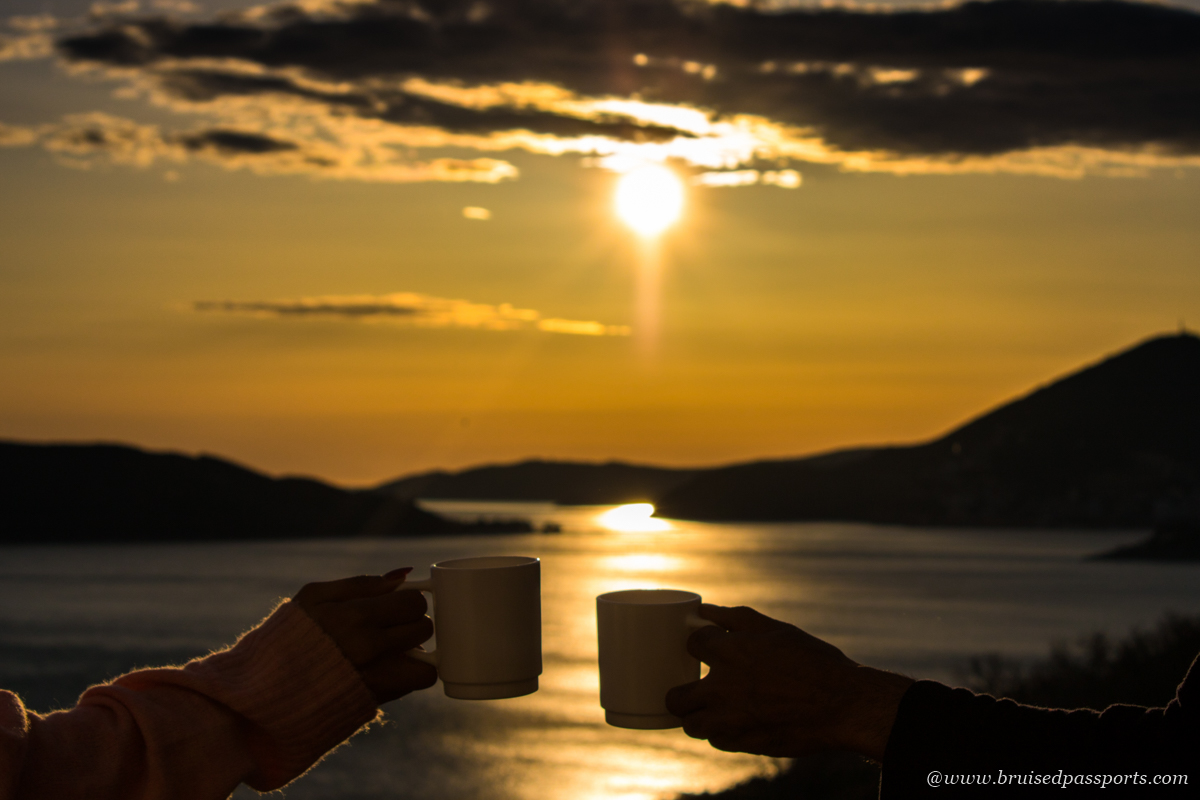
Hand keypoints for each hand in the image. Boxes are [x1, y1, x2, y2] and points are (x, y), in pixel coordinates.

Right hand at [293, 569, 437, 703]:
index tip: (394, 605)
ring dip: (416, 651)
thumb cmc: (288, 638)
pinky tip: (390, 668)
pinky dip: (412, 674)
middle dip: (411, 623)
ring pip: (428, 658)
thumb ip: (361, 583)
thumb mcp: (313, 597)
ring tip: (392, 649)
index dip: (406, 601)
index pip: (413, 601)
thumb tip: (402, 576)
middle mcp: (370, 647)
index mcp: (354, 616)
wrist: (267, 693)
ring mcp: (377, 675)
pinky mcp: (379, 698)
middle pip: (423, 626)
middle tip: (390, 627)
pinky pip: (418, 681)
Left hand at [664, 604, 912, 760]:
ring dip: (697, 715)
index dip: (697, 644)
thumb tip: (704, 610)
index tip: (703, 648)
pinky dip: (721, 732)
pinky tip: (734, 721)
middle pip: (676, 697)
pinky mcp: (744, 743)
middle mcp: (722, 688)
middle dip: (681, 691)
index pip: (691, 644)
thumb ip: (735, 618)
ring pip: (691, 724)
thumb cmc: (813, 662)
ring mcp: (731, 720)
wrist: (843, 705)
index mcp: (730, 652)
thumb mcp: (775, 629)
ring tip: (712, 707)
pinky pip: (717, 741)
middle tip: (693, 687)